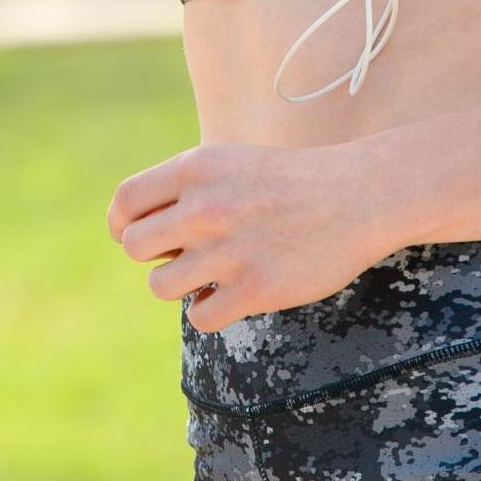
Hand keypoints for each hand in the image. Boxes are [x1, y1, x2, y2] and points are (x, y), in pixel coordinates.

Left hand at [106, 139, 392, 333]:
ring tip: (210, 273)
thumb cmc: (287, 181)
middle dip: (154, 254)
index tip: (135, 234)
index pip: (126, 202)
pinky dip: (211, 310)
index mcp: (196, 168)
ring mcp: (229, 250)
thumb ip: (181, 189)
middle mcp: (206, 207)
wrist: (358, 196)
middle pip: (135, 246)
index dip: (122, 223)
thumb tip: (132, 232)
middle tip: (182, 253)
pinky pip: (200, 317)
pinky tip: (232, 293)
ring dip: (180, 285)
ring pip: (161, 286)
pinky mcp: (255, 289)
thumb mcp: (227, 163)